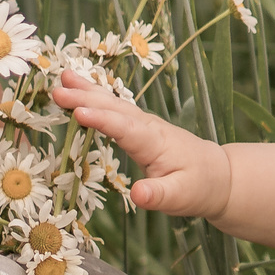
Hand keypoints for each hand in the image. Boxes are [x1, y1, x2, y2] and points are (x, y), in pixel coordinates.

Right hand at [55, 69, 234, 219]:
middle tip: (58, 90)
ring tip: (64, 77)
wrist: (217, 175)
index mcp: (156, 143)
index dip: (103, 120)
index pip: (127, 129)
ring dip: (89, 91)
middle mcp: (149, 127)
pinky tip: (79, 88)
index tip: (78, 111)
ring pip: (114, 104)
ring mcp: (144, 124)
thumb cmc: (198, 187)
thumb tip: (138, 194)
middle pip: (116, 109)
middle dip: (87, 98)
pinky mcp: (140, 126)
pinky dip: (96, 97)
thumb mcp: (180, 198)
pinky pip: (115, 108)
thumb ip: (158, 195)